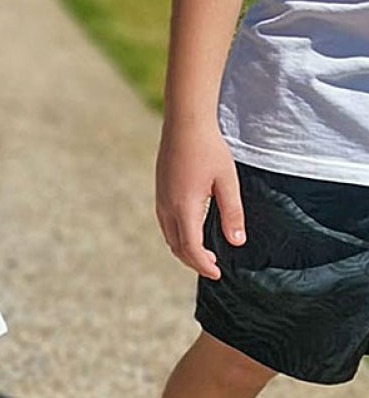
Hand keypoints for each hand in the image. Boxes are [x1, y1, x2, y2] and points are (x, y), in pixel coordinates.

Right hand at [155, 120, 244, 279]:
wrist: (184, 125)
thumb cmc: (209, 150)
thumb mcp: (227, 181)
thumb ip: (232, 213)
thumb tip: (236, 242)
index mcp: (184, 207)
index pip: (191, 248)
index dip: (204, 265)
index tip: (218, 273)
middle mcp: (167, 208)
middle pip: (178, 247)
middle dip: (195, 261)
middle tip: (214, 267)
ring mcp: (161, 202)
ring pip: (170, 238)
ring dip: (186, 250)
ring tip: (205, 254)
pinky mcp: (160, 195)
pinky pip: (167, 225)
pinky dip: (179, 237)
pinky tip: (193, 233)